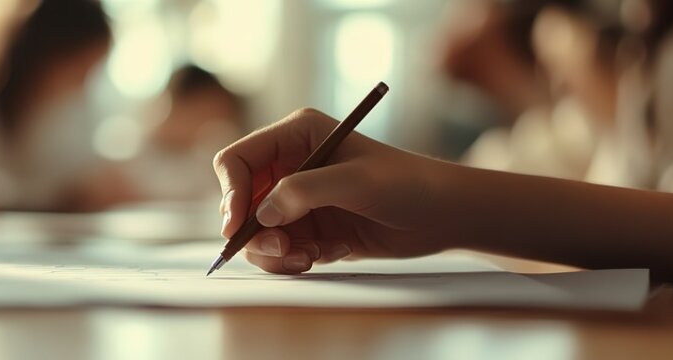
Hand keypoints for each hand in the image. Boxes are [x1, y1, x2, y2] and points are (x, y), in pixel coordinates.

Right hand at [213, 108, 456, 273]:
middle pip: (241, 203)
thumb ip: (305, 191)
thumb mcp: (356, 182)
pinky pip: (282, 250)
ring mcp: (299, 198)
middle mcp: (291, 164)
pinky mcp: (310, 227)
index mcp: (296, 135)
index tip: (237, 228)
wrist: (442, 215)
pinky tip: (335, 251)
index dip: (231, 194)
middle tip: (285, 251)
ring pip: (258, 233)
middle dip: (257, 233)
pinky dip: (300, 258)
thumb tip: (261, 214)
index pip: (237, 161)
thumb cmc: (407, 184)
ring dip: (280, 252)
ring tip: (314, 256)